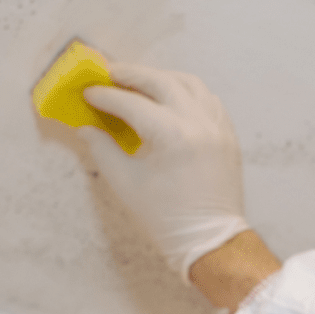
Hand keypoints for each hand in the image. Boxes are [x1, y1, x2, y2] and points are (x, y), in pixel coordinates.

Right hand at [79, 64, 249, 282]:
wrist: (210, 240)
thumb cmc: (167, 218)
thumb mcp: (126, 184)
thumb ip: (103, 150)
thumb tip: (86, 128)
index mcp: (173, 135)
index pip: (132, 103)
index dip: (106, 96)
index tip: (89, 92)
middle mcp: (199, 123)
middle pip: (161, 82)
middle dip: (132, 74)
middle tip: (109, 73)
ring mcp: (218, 127)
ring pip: (189, 84)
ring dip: (162, 78)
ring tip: (139, 82)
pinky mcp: (228, 135)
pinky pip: (208, 99)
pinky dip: (187, 92)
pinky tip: (171, 98)